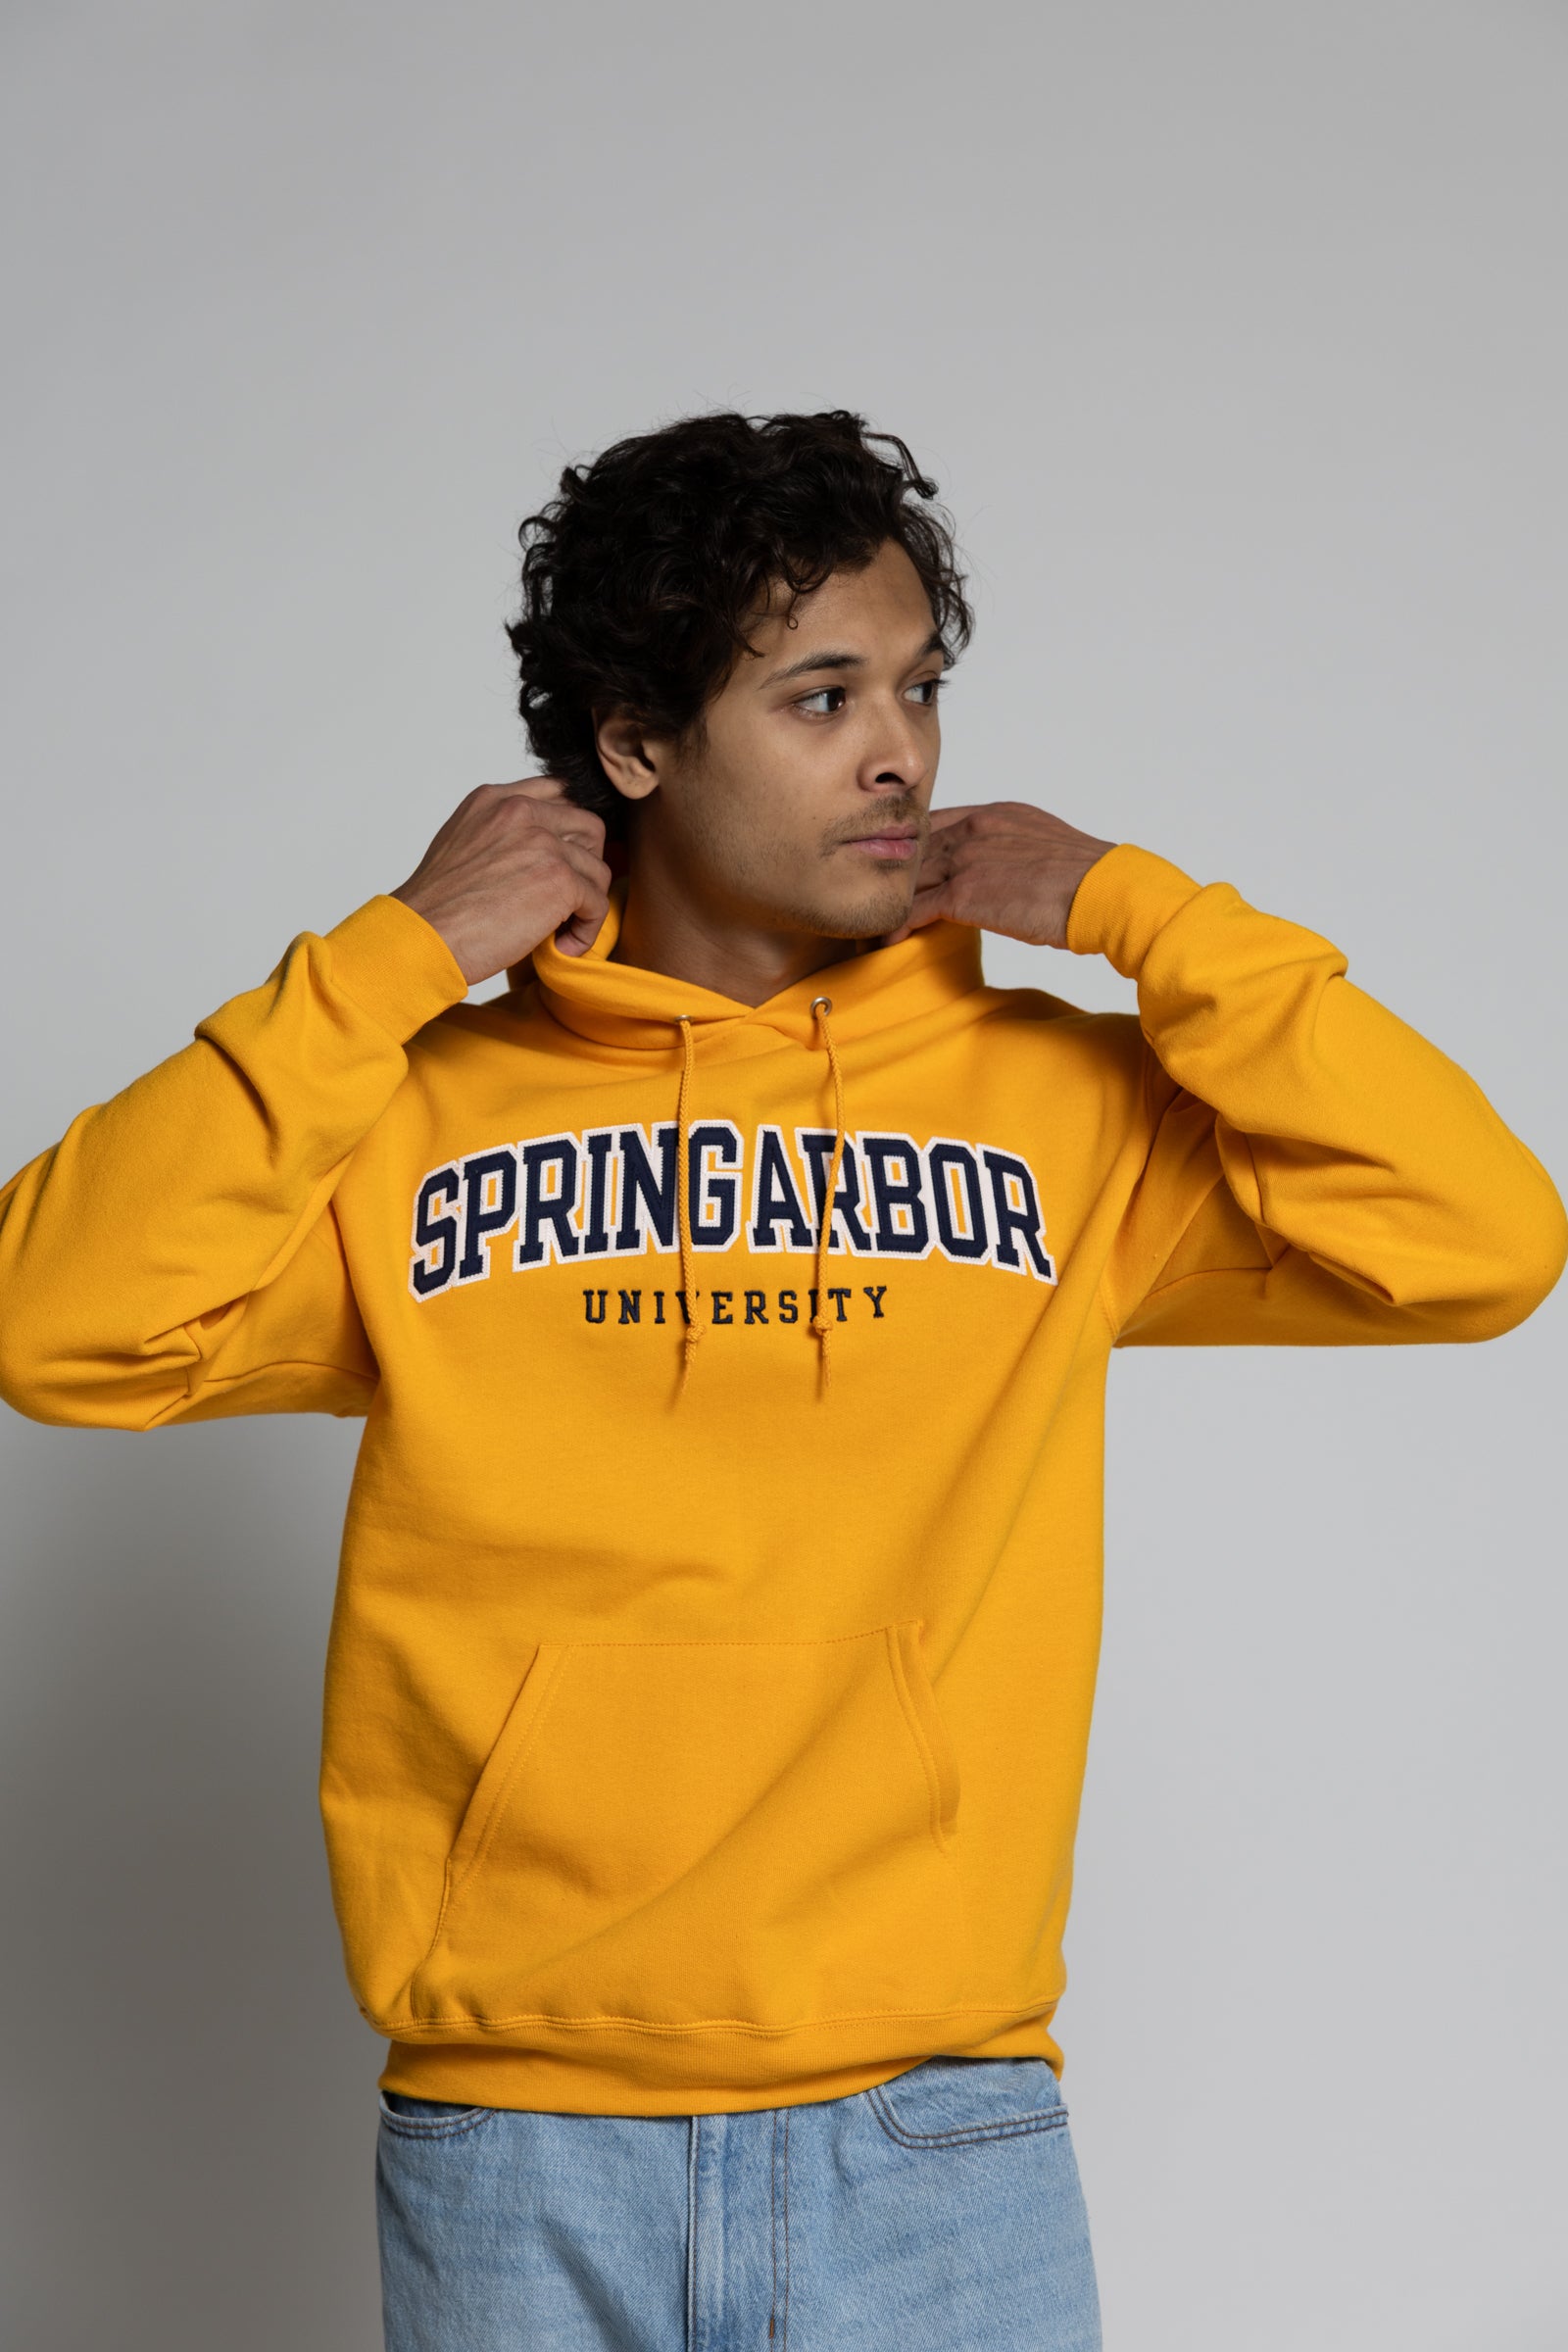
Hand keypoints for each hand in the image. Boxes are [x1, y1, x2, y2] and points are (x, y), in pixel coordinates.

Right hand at [392, 779, 610, 983]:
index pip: (558, 793)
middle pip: (589, 827)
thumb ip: (499, 834)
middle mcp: (520, 812)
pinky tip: (562, 946)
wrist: (421, 936)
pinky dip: (587, 930)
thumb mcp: (461, 844)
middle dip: (586, 865)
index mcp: (494, 800)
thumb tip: (537, 855)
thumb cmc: (436, 907)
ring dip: (586, 904)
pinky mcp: (559, 880)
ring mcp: (543, 843)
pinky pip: (597, 903)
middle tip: (567, 898)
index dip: (568, 833)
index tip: (561, 864)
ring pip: (598, 869)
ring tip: (561, 930)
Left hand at [887, 803, 1115, 948]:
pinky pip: (913, 908)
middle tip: (871, 895)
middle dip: (892, 873)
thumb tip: (1010, 874)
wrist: (1103, 891)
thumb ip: (1017, 852)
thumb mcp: (1047, 849)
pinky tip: (884, 941)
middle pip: (915, 848)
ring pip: (908, 877)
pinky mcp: (965, 892)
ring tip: (868, 920)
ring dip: (886, 900)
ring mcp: (967, 857)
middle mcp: (976, 827)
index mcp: (997, 814)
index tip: (902, 869)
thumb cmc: (1088, 880)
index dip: (915, 847)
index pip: (937, 822)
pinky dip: (895, 925)